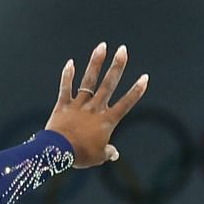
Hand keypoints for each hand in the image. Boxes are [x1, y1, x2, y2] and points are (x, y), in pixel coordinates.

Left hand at [44, 42, 148, 168]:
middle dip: (117, 65)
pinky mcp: (63, 105)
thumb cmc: (81, 156)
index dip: (136, 91)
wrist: (58, 152)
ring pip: (89, 80)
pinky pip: (65, 87)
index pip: (126, 103)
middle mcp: (95, 108)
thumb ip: (107, 152)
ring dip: (96, 62)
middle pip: (109, 84)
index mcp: (107, 121)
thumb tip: (114, 154)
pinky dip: (68, 75)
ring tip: (102, 46)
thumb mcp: (98, 157)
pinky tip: (71, 62)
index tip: (145, 77)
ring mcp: (79, 105)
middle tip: (123, 49)